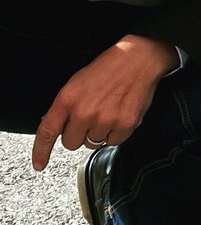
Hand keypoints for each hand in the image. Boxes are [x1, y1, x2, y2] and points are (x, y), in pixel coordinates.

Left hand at [32, 36, 177, 170]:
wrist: (138, 60)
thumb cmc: (108, 68)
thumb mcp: (77, 83)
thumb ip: (65, 107)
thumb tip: (56, 126)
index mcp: (68, 99)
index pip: (47, 132)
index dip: (41, 152)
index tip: (39, 164)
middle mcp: (85, 112)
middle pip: (71, 143)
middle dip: (79, 134)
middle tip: (91, 117)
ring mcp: (105, 120)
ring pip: (93, 143)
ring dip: (98, 132)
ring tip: (108, 111)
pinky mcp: (124, 124)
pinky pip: (113, 142)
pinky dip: (115, 133)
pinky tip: (118, 115)